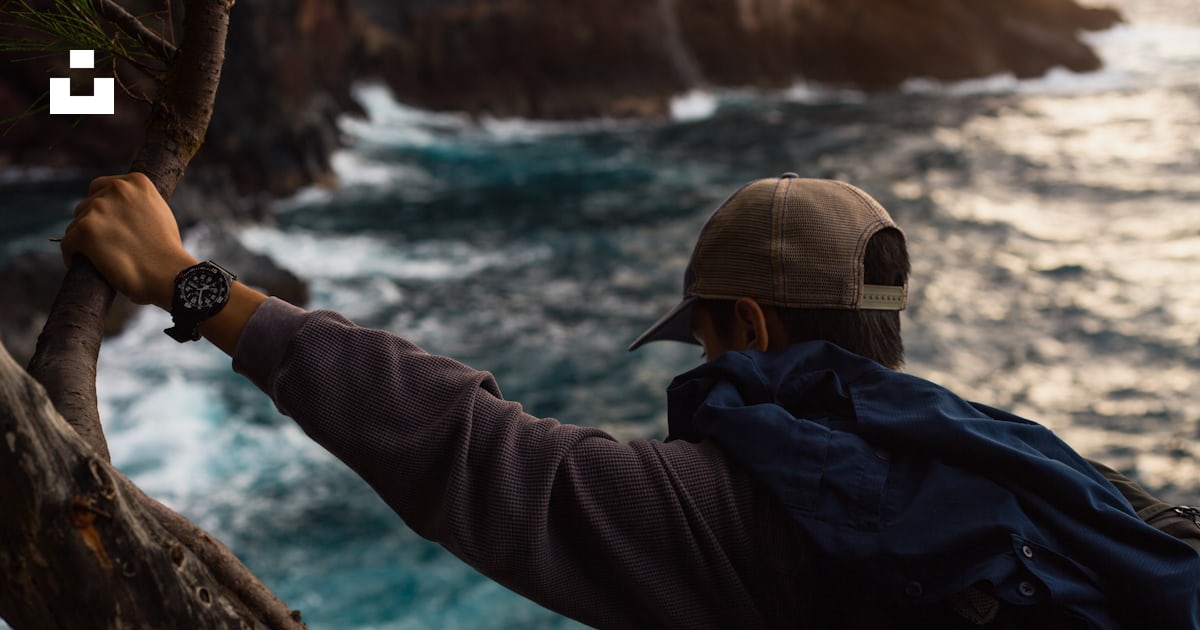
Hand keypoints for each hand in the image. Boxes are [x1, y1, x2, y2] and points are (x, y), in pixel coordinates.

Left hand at [61, 173, 198, 309]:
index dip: (103, 208)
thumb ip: (137, 203)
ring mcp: (99, 208)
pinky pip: (67, 243)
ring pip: (75, 224)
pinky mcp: (86, 230)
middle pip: (86, 205)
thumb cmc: (167, 251)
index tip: (109, 225)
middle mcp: (117, 189)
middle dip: (92, 223)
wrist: (169, 274)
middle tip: (105, 244)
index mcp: (137, 181)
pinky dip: (72, 255)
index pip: (101, 187)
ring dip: (83, 240)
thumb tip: (118, 210)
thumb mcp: (158, 212)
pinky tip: (83, 264)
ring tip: (99, 257)